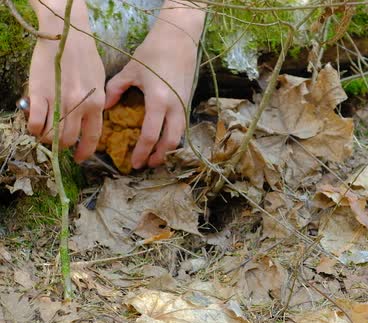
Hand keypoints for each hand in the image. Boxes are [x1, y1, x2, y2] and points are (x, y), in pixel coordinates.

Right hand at [28, 0, 105, 162]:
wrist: (65, 36)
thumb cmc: (85, 56)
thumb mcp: (100, 81)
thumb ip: (97, 101)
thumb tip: (93, 118)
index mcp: (96, 104)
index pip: (93, 136)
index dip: (85, 150)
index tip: (80, 158)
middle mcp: (79, 106)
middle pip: (69, 139)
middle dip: (63, 145)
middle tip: (58, 141)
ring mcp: (59, 101)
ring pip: (52, 135)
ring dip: (47, 138)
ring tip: (45, 132)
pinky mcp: (39, 94)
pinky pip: (35, 122)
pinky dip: (34, 127)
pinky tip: (34, 124)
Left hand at [105, 3, 204, 168]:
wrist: (179, 40)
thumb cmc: (153, 53)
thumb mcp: (131, 70)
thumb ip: (116, 89)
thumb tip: (106, 107)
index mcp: (158, 101)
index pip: (151, 135)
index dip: (142, 151)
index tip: (133, 163)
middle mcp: (175, 107)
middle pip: (170, 141)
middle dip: (158, 156)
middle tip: (145, 164)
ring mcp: (184, 105)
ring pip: (179, 135)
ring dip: (168, 149)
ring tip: (155, 156)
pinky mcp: (187, 101)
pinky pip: (182, 125)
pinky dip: (173, 136)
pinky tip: (163, 139)